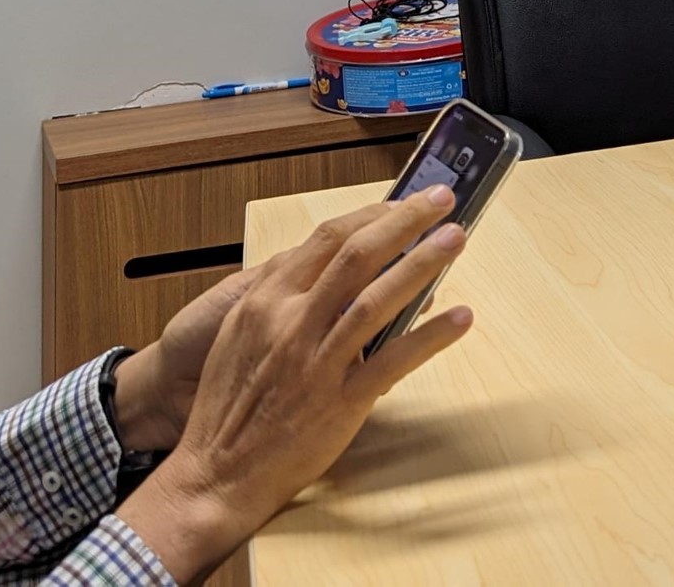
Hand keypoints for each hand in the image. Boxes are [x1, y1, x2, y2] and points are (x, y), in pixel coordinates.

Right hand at [116, 187, 474, 581]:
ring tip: (456, 239)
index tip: (404, 202)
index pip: (327, 239)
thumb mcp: (240, 335)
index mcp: (266, 300)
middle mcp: (291, 322)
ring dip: (423, 264)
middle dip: (405, 221)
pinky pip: (393, 360)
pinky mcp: (339, 402)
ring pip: (378, 298)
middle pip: (357, 255)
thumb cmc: (228, 406)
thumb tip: (330, 268)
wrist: (213, 474)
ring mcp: (316, 362)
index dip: (371, 214)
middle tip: (443, 200)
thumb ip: (281, 298)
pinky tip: (459, 317)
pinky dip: (430, 336)